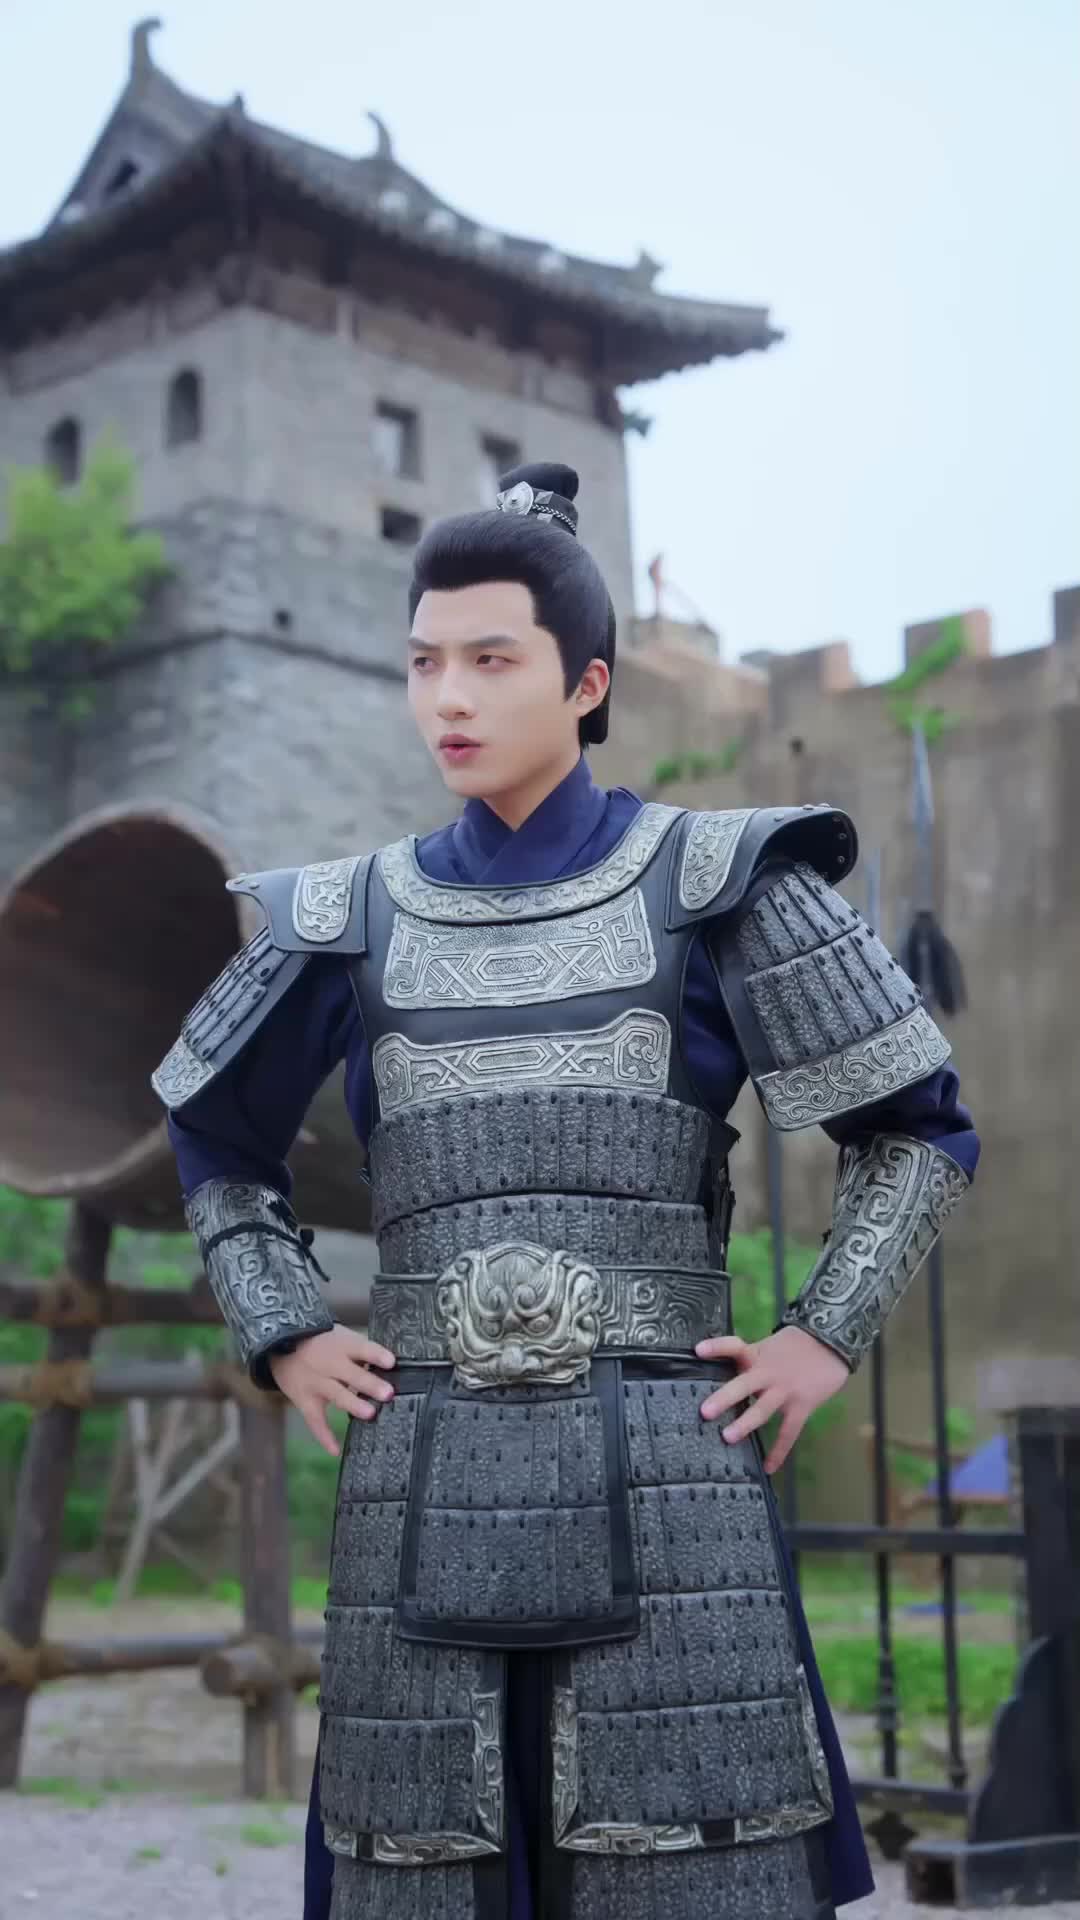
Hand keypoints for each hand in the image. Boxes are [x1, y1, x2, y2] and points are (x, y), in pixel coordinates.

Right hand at [269, 1325, 395, 1458]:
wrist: (281, 1342)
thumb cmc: (322, 1342)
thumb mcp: (341, 1337)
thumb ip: (362, 1352)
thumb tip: (391, 1369)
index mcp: (343, 1345)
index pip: (362, 1348)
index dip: (376, 1355)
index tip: (391, 1362)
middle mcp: (329, 1364)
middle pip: (351, 1374)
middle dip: (369, 1383)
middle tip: (388, 1393)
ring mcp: (316, 1382)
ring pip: (336, 1394)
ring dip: (353, 1404)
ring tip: (370, 1414)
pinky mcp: (305, 1400)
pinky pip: (315, 1420)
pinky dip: (324, 1436)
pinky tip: (336, 1451)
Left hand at [694, 1327, 848, 1473]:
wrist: (832, 1344)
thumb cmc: (797, 1345)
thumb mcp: (770, 1345)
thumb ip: (751, 1359)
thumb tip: (727, 1376)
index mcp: (758, 1355)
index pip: (734, 1346)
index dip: (716, 1347)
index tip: (698, 1350)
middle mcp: (768, 1373)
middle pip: (743, 1385)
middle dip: (724, 1398)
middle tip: (705, 1412)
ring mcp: (784, 1391)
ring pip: (762, 1410)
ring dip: (745, 1424)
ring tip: (728, 1437)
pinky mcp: (801, 1406)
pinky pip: (788, 1432)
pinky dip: (779, 1452)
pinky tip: (769, 1468)